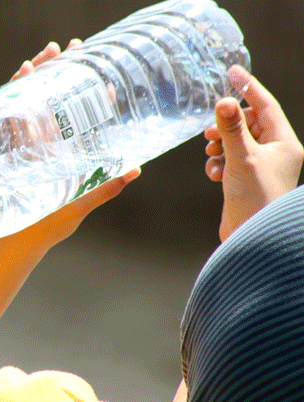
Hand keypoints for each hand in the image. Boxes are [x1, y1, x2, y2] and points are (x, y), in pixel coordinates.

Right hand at [9, 37, 138, 241]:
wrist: (13, 243)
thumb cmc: (47, 228)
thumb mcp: (79, 206)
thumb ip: (104, 188)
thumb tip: (135, 168)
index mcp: (66, 158)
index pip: (82, 121)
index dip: (93, 99)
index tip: (104, 79)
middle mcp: (45, 149)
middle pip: (55, 103)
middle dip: (61, 75)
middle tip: (70, 50)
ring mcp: (25, 148)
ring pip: (32, 104)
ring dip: (39, 77)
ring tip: (47, 56)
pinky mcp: (6, 151)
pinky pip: (10, 117)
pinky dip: (14, 94)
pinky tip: (21, 75)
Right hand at [204, 66, 303, 240]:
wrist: (252, 238)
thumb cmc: (256, 198)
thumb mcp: (241, 158)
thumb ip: (231, 129)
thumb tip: (222, 101)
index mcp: (285, 143)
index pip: (266, 106)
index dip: (248, 87)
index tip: (231, 71)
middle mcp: (276, 153)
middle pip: (249, 123)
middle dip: (228, 124)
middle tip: (211, 129)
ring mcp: (261, 167)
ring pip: (237, 142)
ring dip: (221, 144)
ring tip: (212, 152)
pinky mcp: (246, 180)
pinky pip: (229, 160)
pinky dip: (218, 162)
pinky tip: (214, 173)